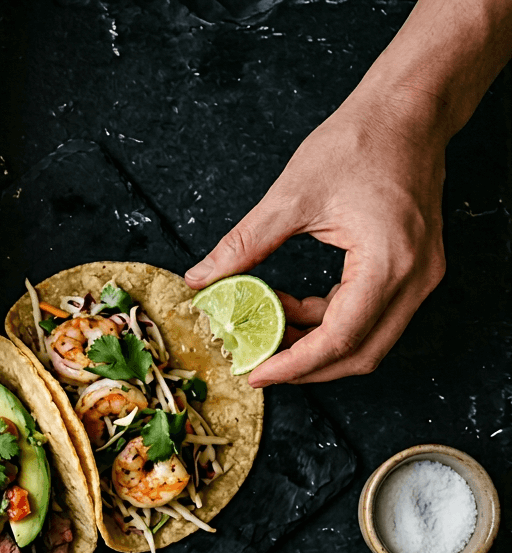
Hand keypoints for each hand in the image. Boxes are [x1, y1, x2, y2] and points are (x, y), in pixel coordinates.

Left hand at [184, 97, 446, 386]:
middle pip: (361, 353)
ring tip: (269, 324)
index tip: (257, 373)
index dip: (295, 364)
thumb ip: (244, 245)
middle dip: (306, 366)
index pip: (340, 339)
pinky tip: (294, 304)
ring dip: (317, 343)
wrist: (407, 110)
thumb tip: (201, 279)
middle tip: (259, 363)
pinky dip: (332, 320)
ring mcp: (421, 276)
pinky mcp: (414, 269)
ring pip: (368, 339)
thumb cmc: (359, 141)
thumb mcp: (291, 196)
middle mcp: (415, 277)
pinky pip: (373, 315)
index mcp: (388, 263)